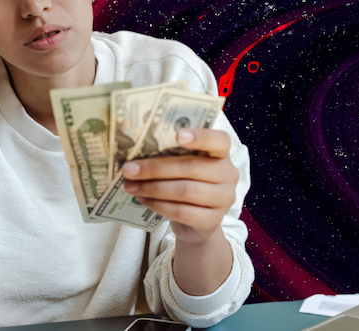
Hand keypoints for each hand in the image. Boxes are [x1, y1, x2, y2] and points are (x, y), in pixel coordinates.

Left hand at [122, 128, 237, 244]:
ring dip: (153, 188)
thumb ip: (170, 157)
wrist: (195, 223)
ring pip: (185, 191)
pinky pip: (182, 212)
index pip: (219, 141)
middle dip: (155, 168)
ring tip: (131, 186)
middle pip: (191, 167)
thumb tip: (135, 154)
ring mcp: (224, 199)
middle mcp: (229, 175)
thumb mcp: (183, 167)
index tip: (178, 135)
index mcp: (222, 154)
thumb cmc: (186, 185)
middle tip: (129, 170)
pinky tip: (142, 200)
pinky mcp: (213, 221)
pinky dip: (158, 205)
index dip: (200, 136)